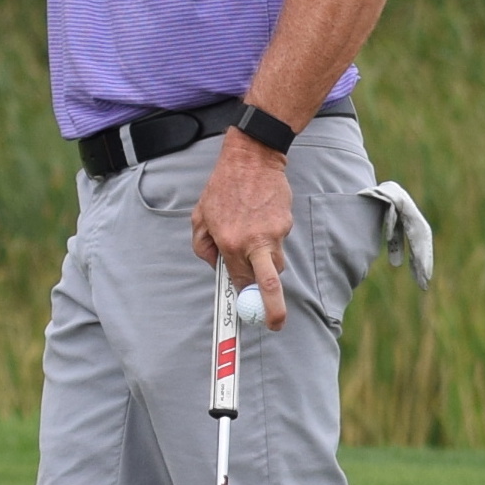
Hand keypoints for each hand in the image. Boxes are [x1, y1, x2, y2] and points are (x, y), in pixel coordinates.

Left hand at [191, 129, 293, 329]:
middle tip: (275, 324)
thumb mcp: (199, 216)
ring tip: (253, 237)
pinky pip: (278, 242)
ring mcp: (272, 234)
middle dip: (274, 309)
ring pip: (275, 264)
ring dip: (266, 263)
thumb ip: (203, 246)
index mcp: (228, 243)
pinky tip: (258, 218)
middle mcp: (251, 242)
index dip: (242, 294)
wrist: (251, 161)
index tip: (247, 310)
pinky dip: (270, 239)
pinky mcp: (285, 224)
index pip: (237, 279)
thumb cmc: (221, 188)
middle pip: (267, 284)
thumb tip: (215, 267)